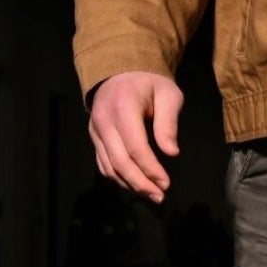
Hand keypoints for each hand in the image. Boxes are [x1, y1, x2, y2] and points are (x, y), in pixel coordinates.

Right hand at [88, 72, 182, 201]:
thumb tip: (172, 153)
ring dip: (129, 185)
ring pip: (109, 167)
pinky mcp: (94, 137)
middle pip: (119, 162)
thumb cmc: (149, 82)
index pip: (135, 147)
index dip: (150, 169)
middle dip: (140, 183)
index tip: (166, 183)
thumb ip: (168, 123)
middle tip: (159, 196)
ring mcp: (95, 130)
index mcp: (123, 107)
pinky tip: (135, 185)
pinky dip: (118, 178)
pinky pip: (103, 163)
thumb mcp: (168, 95)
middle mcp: (104, 121)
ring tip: (151, 195)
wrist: (121, 70)